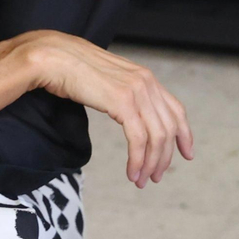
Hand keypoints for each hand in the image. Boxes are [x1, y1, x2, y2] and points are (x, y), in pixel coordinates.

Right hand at [0, 30, 194, 186]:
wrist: (52, 57)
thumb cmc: (72, 70)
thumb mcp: (106, 83)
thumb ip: (121, 95)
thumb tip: (125, 112)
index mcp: (145, 77)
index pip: (175, 109)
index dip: (184, 134)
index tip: (186, 154)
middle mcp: (146, 82)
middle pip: (168, 128)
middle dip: (165, 157)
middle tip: (155, 177)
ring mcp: (136, 91)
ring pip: (156, 137)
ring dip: (150, 163)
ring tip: (141, 181)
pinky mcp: (122, 102)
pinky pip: (139, 139)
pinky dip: (138, 160)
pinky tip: (131, 173)